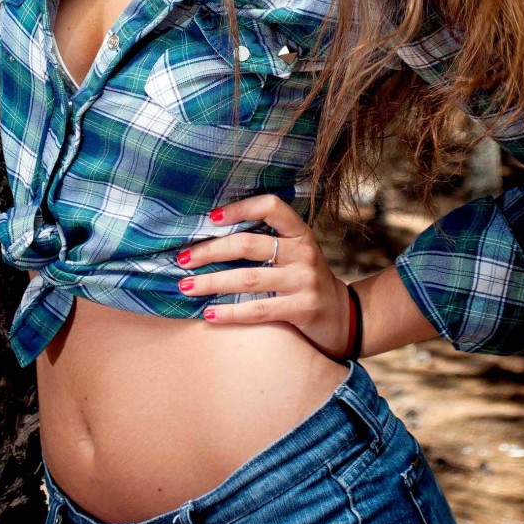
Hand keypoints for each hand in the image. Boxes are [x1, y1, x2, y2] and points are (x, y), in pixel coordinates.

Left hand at [175, 193, 351, 359]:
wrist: (342, 317)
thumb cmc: (303, 279)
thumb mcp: (294, 253)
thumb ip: (266, 241)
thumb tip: (210, 233)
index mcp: (300, 232)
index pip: (271, 207)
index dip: (240, 208)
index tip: (210, 218)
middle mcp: (304, 252)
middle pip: (250, 244)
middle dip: (211, 250)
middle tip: (182, 258)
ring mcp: (305, 281)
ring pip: (249, 278)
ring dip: (212, 282)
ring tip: (186, 286)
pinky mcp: (302, 309)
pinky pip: (259, 310)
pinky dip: (230, 312)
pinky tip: (209, 314)